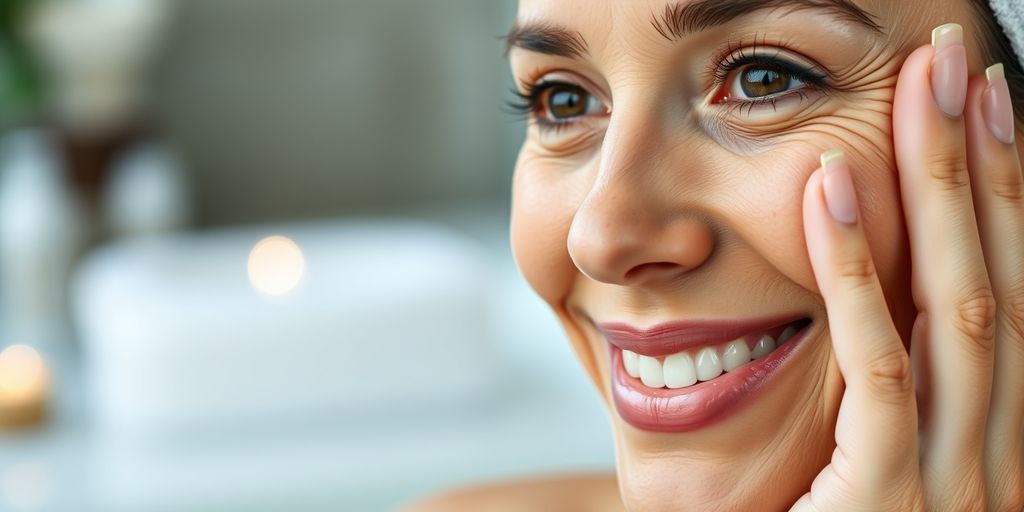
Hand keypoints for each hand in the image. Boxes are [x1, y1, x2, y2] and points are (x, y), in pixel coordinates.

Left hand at [792, 24, 1022, 511]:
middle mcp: (998, 451)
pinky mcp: (888, 500)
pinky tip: (827, 192)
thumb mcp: (869, 467)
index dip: (1000, 196)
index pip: (1006, 292)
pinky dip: (854, 276)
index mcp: (994, 439)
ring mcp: (955, 479)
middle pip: (998, 278)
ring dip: (941, 190)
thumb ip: (887, 397)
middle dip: (983, 165)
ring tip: (923, 90)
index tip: (982, 108)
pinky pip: (881, 369)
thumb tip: (873, 305)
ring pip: (960, 307)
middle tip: (959, 62)